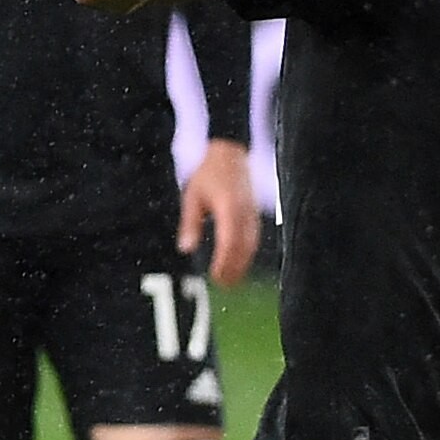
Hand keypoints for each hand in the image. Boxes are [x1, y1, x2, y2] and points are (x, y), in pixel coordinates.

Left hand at [178, 138, 261, 285]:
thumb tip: (186, 249)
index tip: (215, 276)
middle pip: (243, 248)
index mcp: (228, 208)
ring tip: (231, 280)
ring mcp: (252, 214)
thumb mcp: (192, 197)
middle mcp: (244, 213)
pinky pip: (254, 238)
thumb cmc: (208, 174)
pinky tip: (239, 263)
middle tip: (222, 285)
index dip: (224, 262)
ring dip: (242, 264)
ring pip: (251, 245)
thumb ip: (190, 223)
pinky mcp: (254, 214)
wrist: (230, 154)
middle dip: (234, 268)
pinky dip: (247, 253)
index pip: (229, 241)